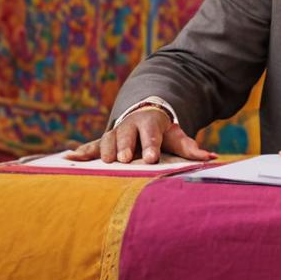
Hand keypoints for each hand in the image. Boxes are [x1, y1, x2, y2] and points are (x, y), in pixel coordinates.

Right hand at [65, 108, 216, 163]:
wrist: (144, 116)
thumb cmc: (162, 132)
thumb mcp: (177, 137)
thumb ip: (192, 148)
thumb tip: (212, 158)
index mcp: (150, 124)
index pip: (151, 135)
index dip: (151, 146)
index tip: (151, 159)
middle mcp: (130, 126)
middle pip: (127, 136)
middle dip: (125, 147)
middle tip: (124, 160)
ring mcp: (115, 132)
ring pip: (108, 140)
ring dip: (104, 151)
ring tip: (103, 163)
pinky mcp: (103, 142)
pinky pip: (90, 146)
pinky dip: (80, 152)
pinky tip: (68, 159)